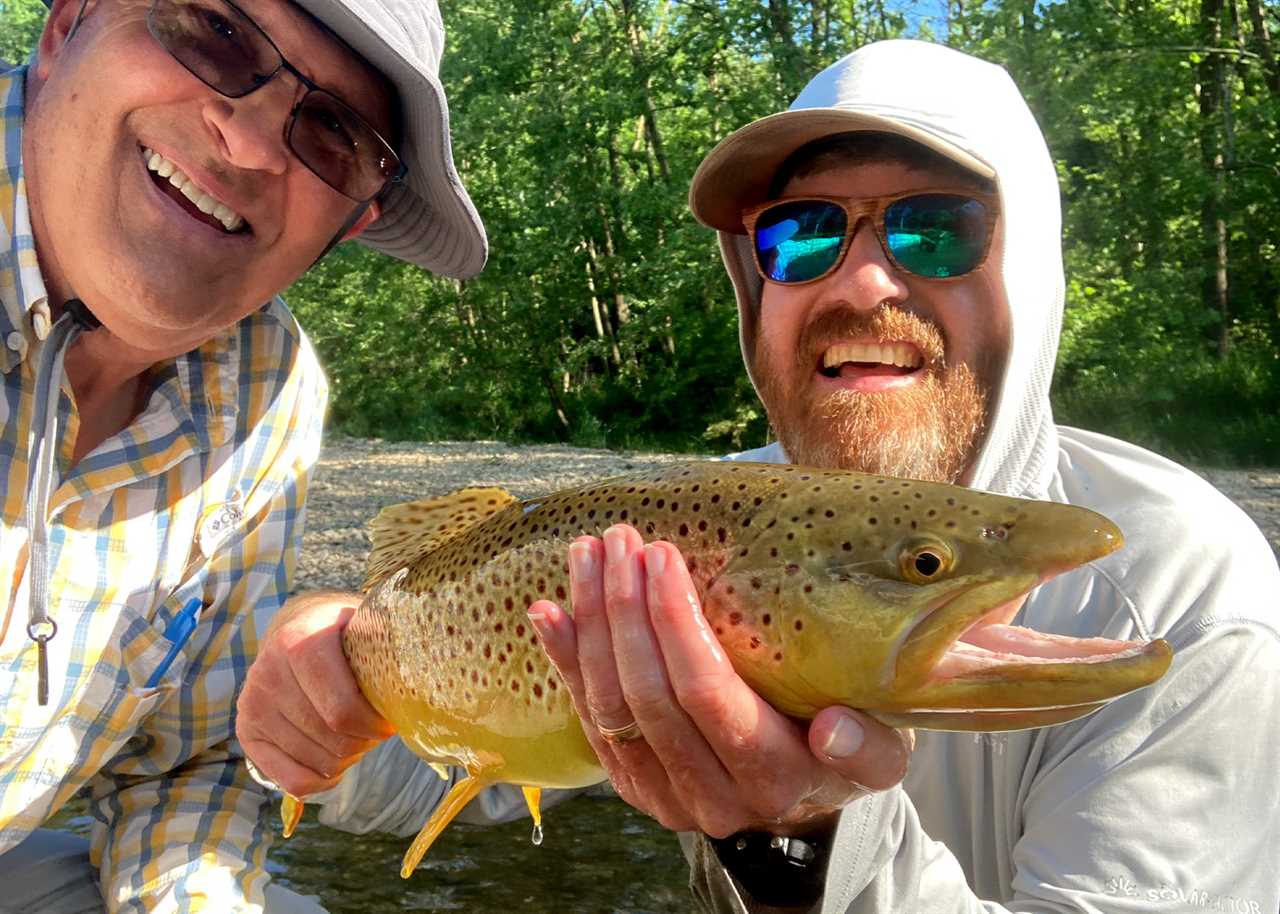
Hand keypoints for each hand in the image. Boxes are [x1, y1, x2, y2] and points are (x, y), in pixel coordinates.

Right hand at [236, 590, 395, 795]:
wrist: (296, 626)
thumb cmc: (343, 631)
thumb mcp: (365, 626)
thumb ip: (387, 649)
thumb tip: (429, 680)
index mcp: (299, 642)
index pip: (342, 711)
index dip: (374, 726)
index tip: (390, 720)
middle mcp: (267, 673)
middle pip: (332, 739)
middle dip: (364, 741)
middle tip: (375, 729)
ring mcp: (252, 705)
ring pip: (316, 762)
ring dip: (347, 757)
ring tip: (355, 735)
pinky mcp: (247, 732)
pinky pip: (292, 780)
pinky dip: (322, 780)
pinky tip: (336, 761)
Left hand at [527, 525, 913, 837]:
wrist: (806, 801)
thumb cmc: (848, 747)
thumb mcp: (883, 749)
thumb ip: (869, 745)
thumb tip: (833, 727)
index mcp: (775, 781)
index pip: (708, 696)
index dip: (675, 624)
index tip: (661, 555)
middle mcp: (712, 799)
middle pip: (648, 696)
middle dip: (626, 610)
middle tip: (620, 539)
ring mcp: (663, 797)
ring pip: (610, 707)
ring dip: (590, 624)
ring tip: (584, 553)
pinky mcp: (632, 786)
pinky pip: (587, 721)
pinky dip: (566, 662)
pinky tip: (547, 611)